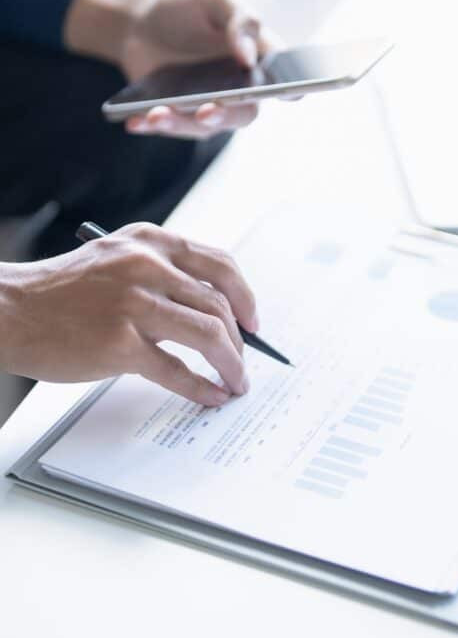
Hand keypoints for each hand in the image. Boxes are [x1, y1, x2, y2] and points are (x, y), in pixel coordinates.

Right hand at [0, 223, 256, 405]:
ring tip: (237, 380)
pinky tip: (212, 395)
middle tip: (245, 359)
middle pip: (219, 305)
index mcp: (152, 242)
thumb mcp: (117, 257)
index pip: (221, 265)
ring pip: (208, 335)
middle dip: (240, 338)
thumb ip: (162, 271)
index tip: (253, 320)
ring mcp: (134, 305)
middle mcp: (148, 267)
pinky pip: (176, 369)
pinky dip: (201, 385)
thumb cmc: (62, 290)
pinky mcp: (119, 344)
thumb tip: (214, 306)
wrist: (6, 311)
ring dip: (231, 363)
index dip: (245, 297)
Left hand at [65, 0, 275, 138]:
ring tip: (156, 113)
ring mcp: (210, 107)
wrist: (140, 21)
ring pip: (204, 126)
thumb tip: (248, 57)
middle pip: (244, 113)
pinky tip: (135, 120)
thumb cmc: (187, 9)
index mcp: (259, 62)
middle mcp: (240, 91)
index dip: (291, 90)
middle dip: (226, 115)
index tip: (287, 94)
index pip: (284, 82)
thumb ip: (241, 20)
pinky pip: (170, 128)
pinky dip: (151, 125)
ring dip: (180, 123)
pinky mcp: (179, 116)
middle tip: (208, 110)